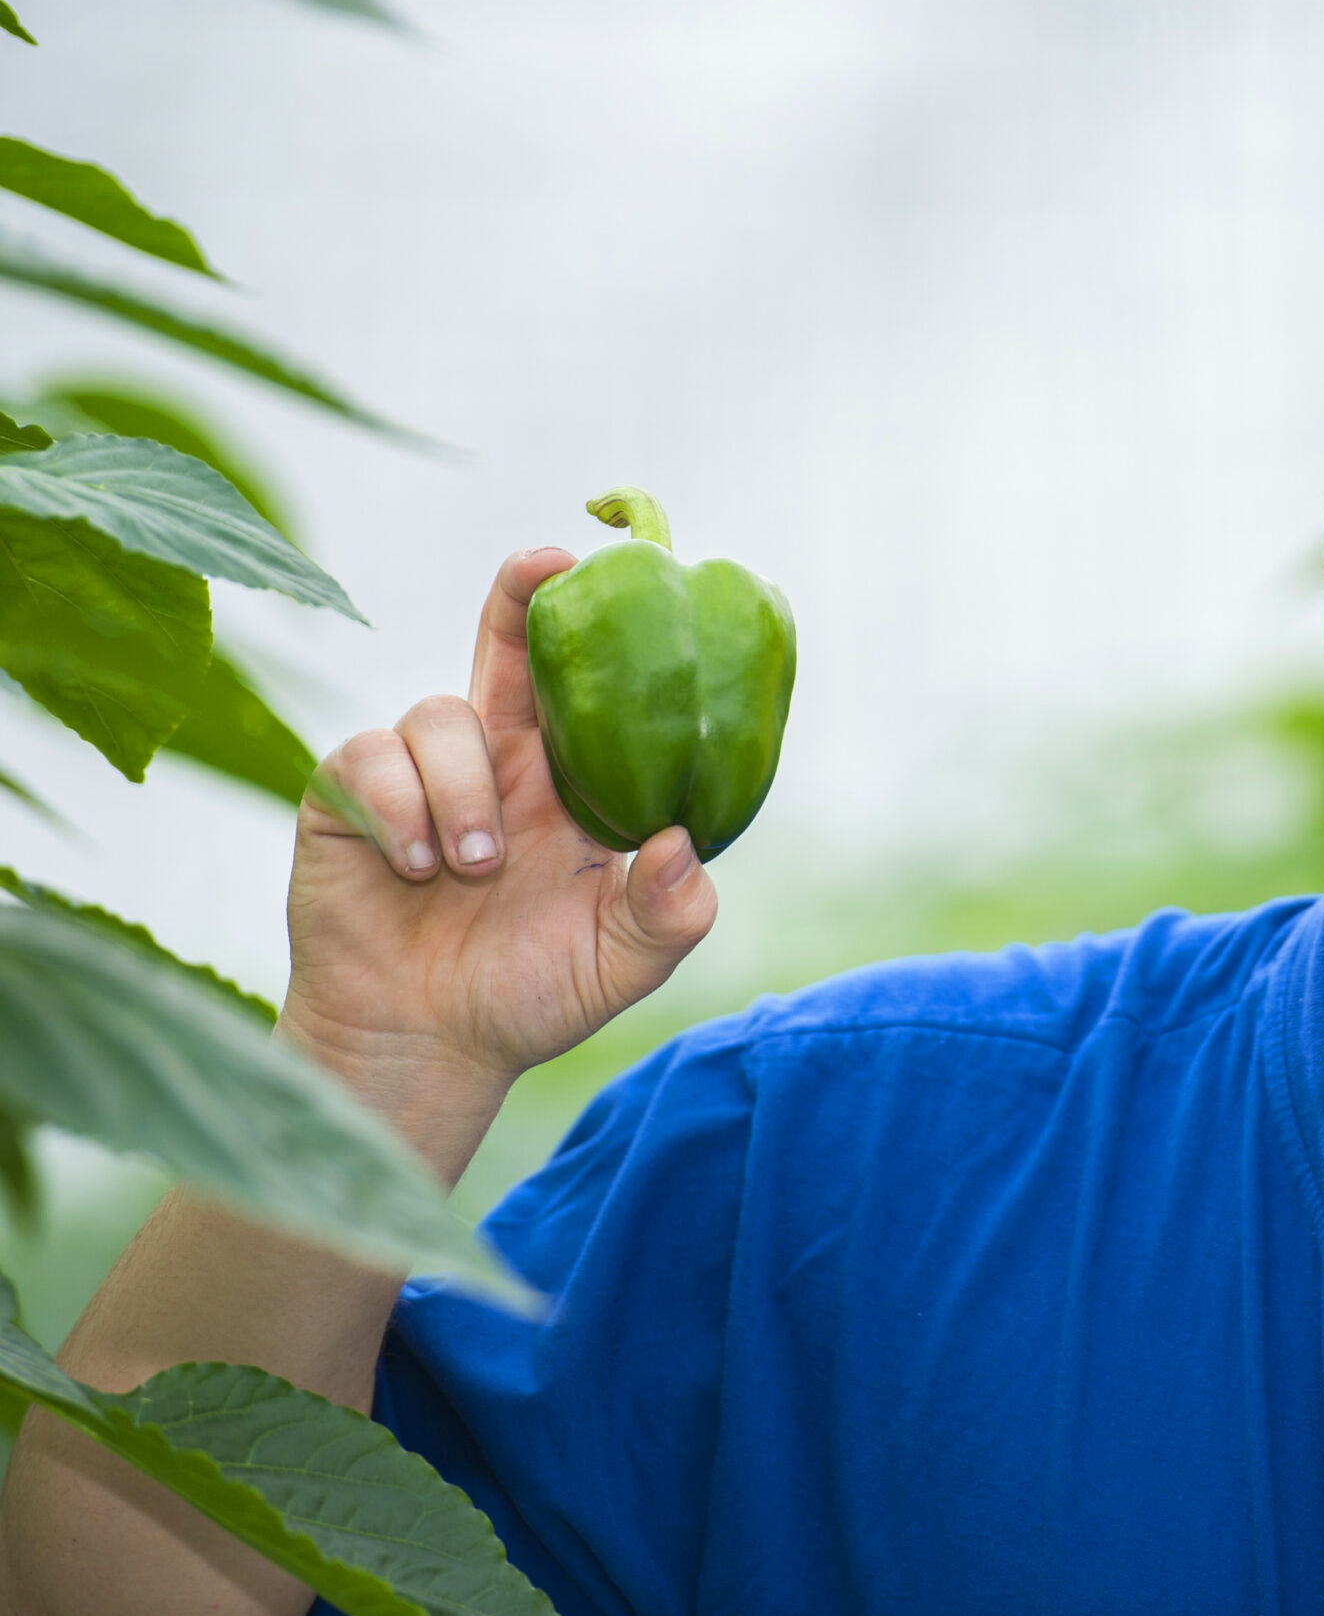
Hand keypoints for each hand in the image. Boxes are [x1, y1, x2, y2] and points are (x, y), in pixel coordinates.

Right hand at [278, 550, 718, 1137]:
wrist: (429, 1048)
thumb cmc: (531, 995)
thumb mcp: (620, 963)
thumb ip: (668, 913)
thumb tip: (682, 845)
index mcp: (569, 784)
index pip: (587, 686)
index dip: (598, 628)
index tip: (620, 573)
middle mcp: (496, 762)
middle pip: (504, 647)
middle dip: (518, 597)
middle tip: (542, 568)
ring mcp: (419, 776)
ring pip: (439, 717)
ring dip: (464, 789)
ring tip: (475, 867)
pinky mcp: (348, 800)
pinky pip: (369, 760)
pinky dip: (399, 810)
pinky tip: (415, 869)